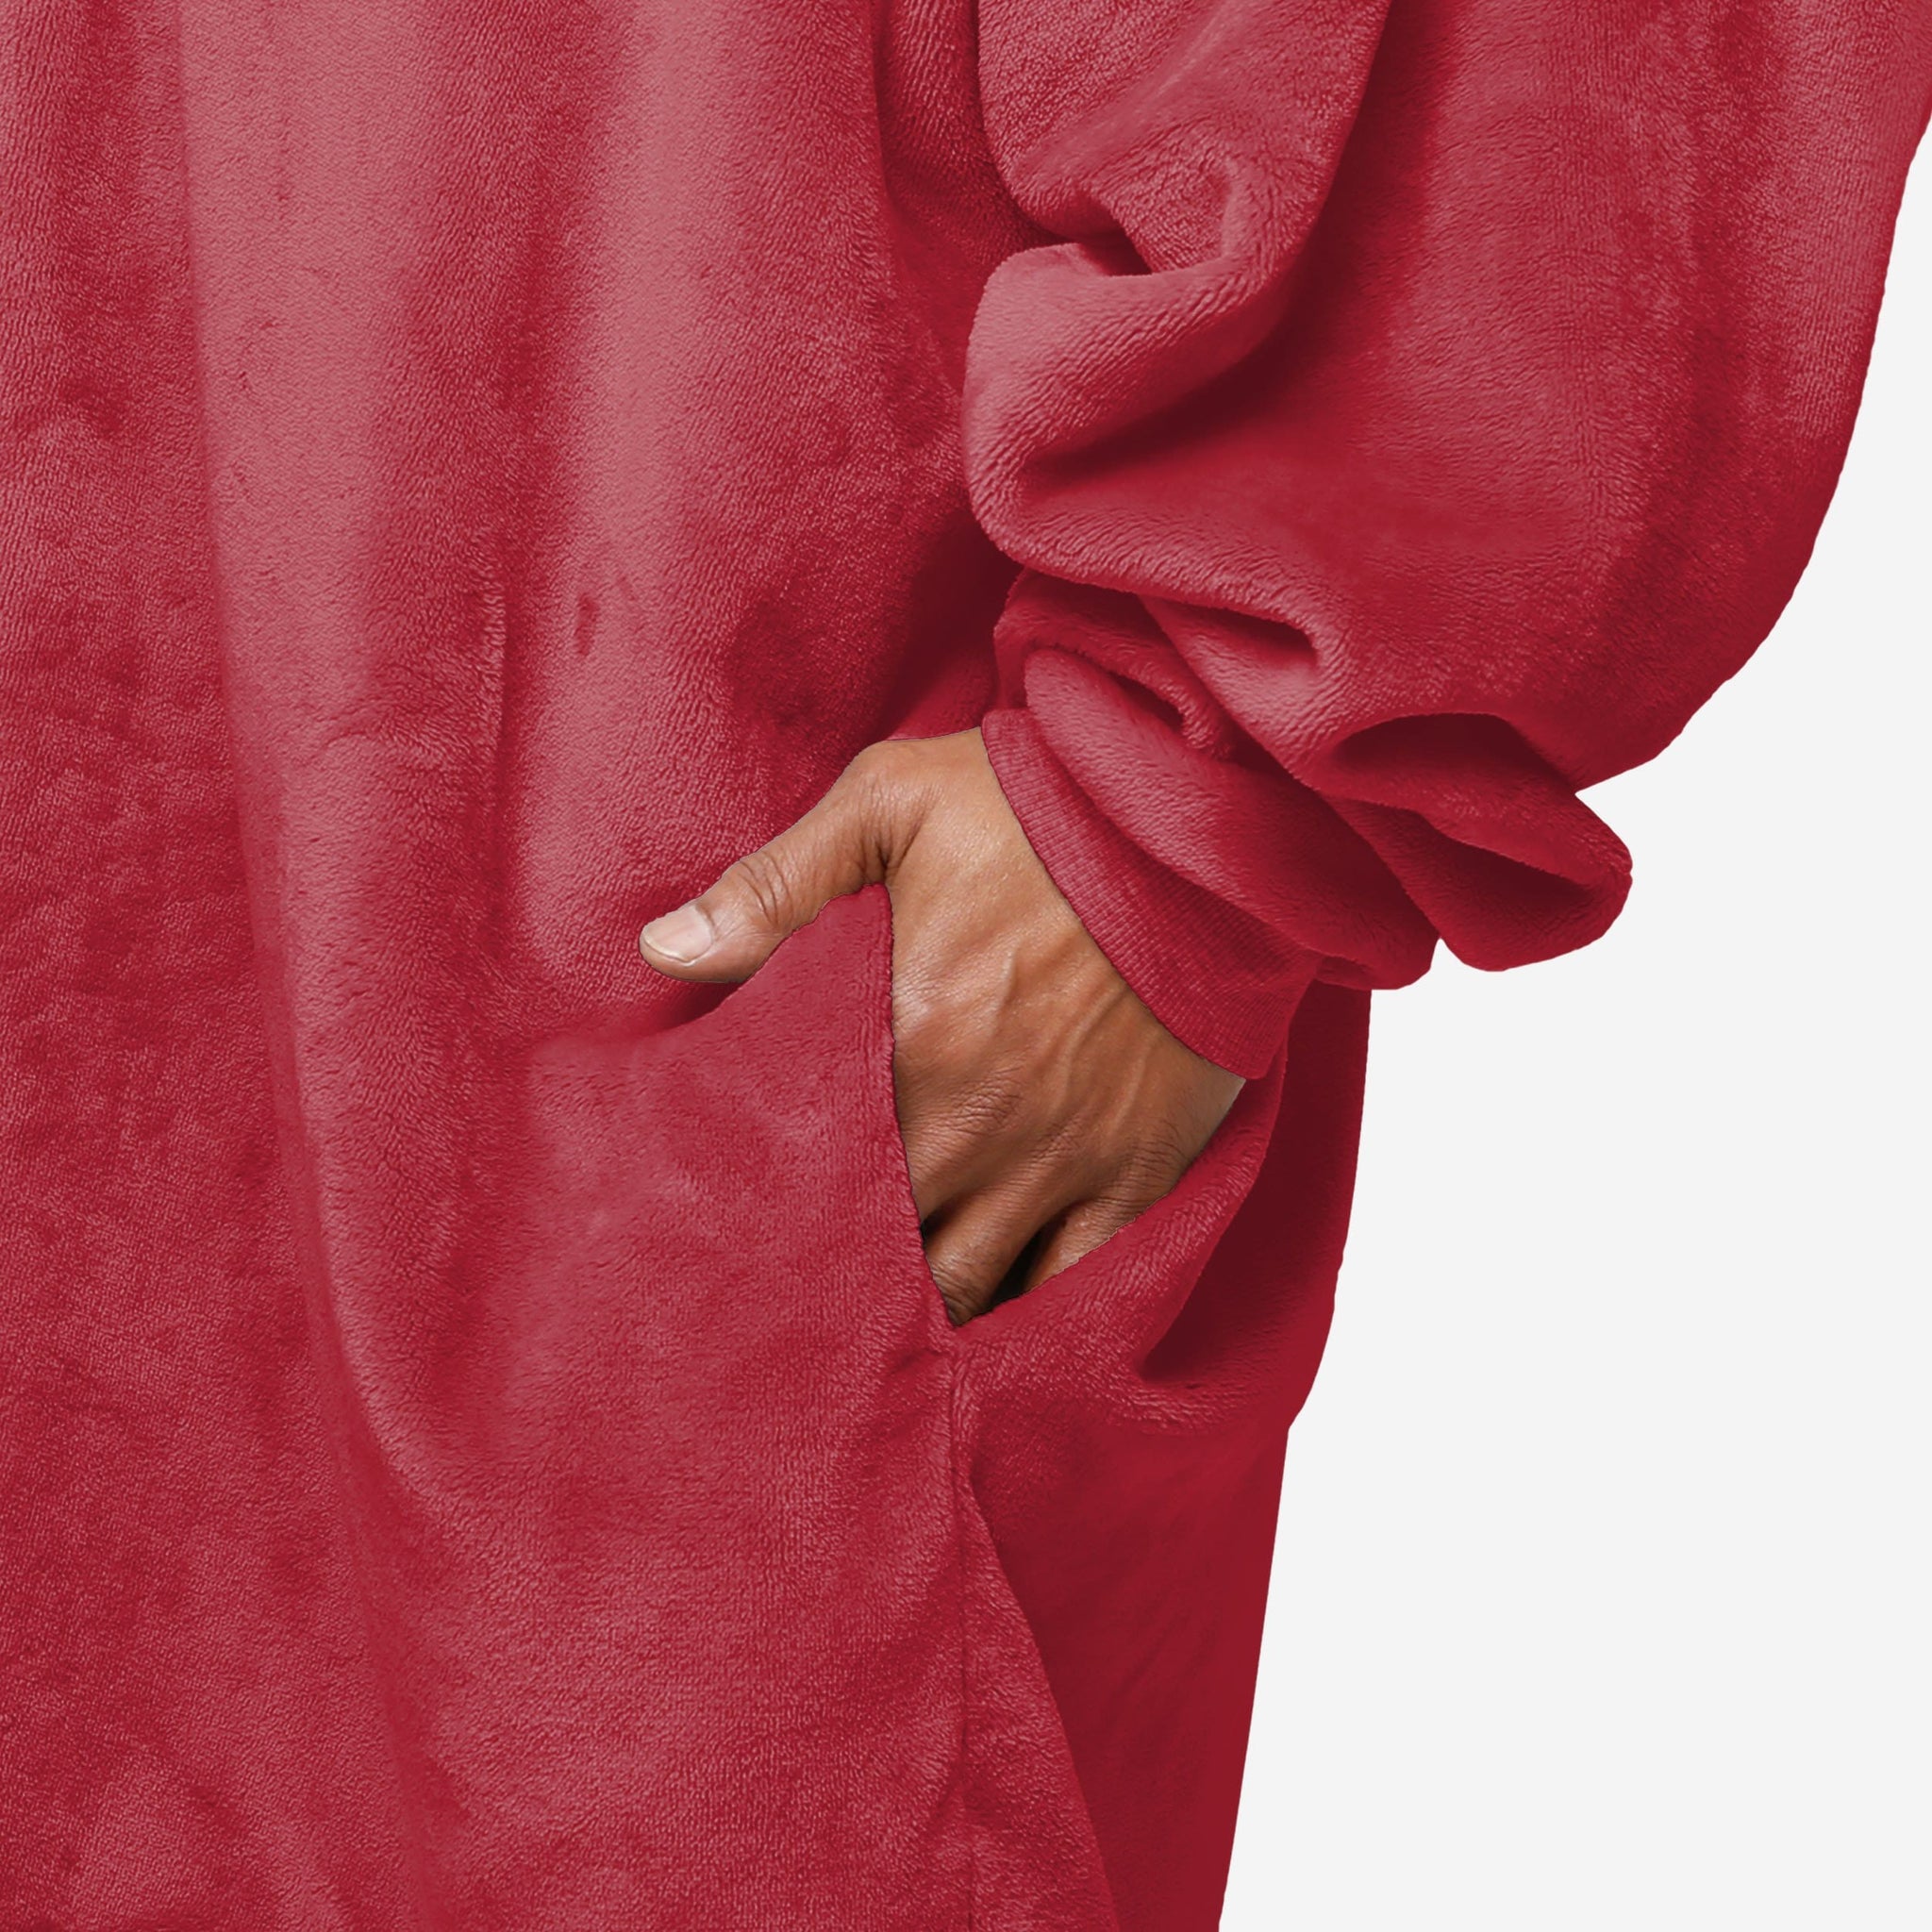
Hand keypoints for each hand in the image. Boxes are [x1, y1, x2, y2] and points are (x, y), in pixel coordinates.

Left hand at [638, 730, 1242, 1322]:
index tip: (738, 1233)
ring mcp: (1060, 1160)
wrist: (1198, 822)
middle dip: (838, 1278)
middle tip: (794, 1307)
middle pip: (883, 1244)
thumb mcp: (889, 805)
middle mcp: (974, 1124)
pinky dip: (1034, 1319)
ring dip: (924, 1310)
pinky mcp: (1137, 1172)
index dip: (770, 1211)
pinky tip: (997, 1339)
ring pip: (972, 1284)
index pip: (808, 1164)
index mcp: (904, 1042)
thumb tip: (659, 950)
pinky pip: (1079, 1284)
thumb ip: (772, 888)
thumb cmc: (1037, 807)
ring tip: (879, 1342)